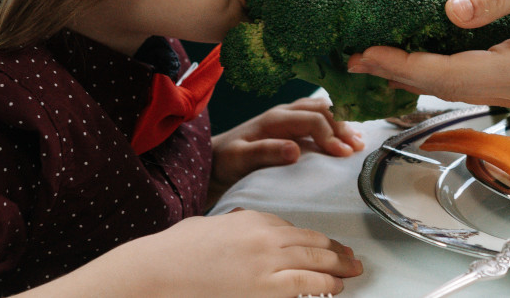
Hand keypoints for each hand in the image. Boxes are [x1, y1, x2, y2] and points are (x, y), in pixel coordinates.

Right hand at [43, 210, 362, 296]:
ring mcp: (267, 264)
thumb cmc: (173, 253)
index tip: (325, 246)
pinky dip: (325, 287)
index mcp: (251, 219)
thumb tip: (241, 230)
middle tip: (353, 259)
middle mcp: (265, 237)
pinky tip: (335, 289)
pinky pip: (305, 286)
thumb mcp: (208, 229)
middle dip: (335, 252)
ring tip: (351, 273)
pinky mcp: (265, 290)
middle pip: (311, 243)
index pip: (293, 229)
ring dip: (337, 269)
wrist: (157, 272)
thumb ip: (233, 227)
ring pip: (315, 263)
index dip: (315, 240)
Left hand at [210, 98, 363, 199]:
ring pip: (322, 111)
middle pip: (321, 111)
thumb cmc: (226, 160)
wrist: (215, 158)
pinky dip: (335, 125)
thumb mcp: (240, 159)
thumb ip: (265, 153)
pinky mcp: (290, 126)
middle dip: (342, 127)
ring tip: (359, 142)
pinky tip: (347, 136)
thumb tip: (294, 150)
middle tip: (359, 147)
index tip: (344, 154)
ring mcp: (288, 117)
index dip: (330, 135)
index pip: (311, 119)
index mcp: (274, 119)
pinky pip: (318, 118)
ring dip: (341, 124)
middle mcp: (284, 113)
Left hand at [348, 0, 509, 109]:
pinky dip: (431, 73)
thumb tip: (447, 9)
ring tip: (363, 59)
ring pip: (450, 90)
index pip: (447, 73)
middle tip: (345, 58)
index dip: (401, 63)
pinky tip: (404, 58)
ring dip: (407, 75)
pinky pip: (464, 84)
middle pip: (441, 88)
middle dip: (393, 73)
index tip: (362, 52)